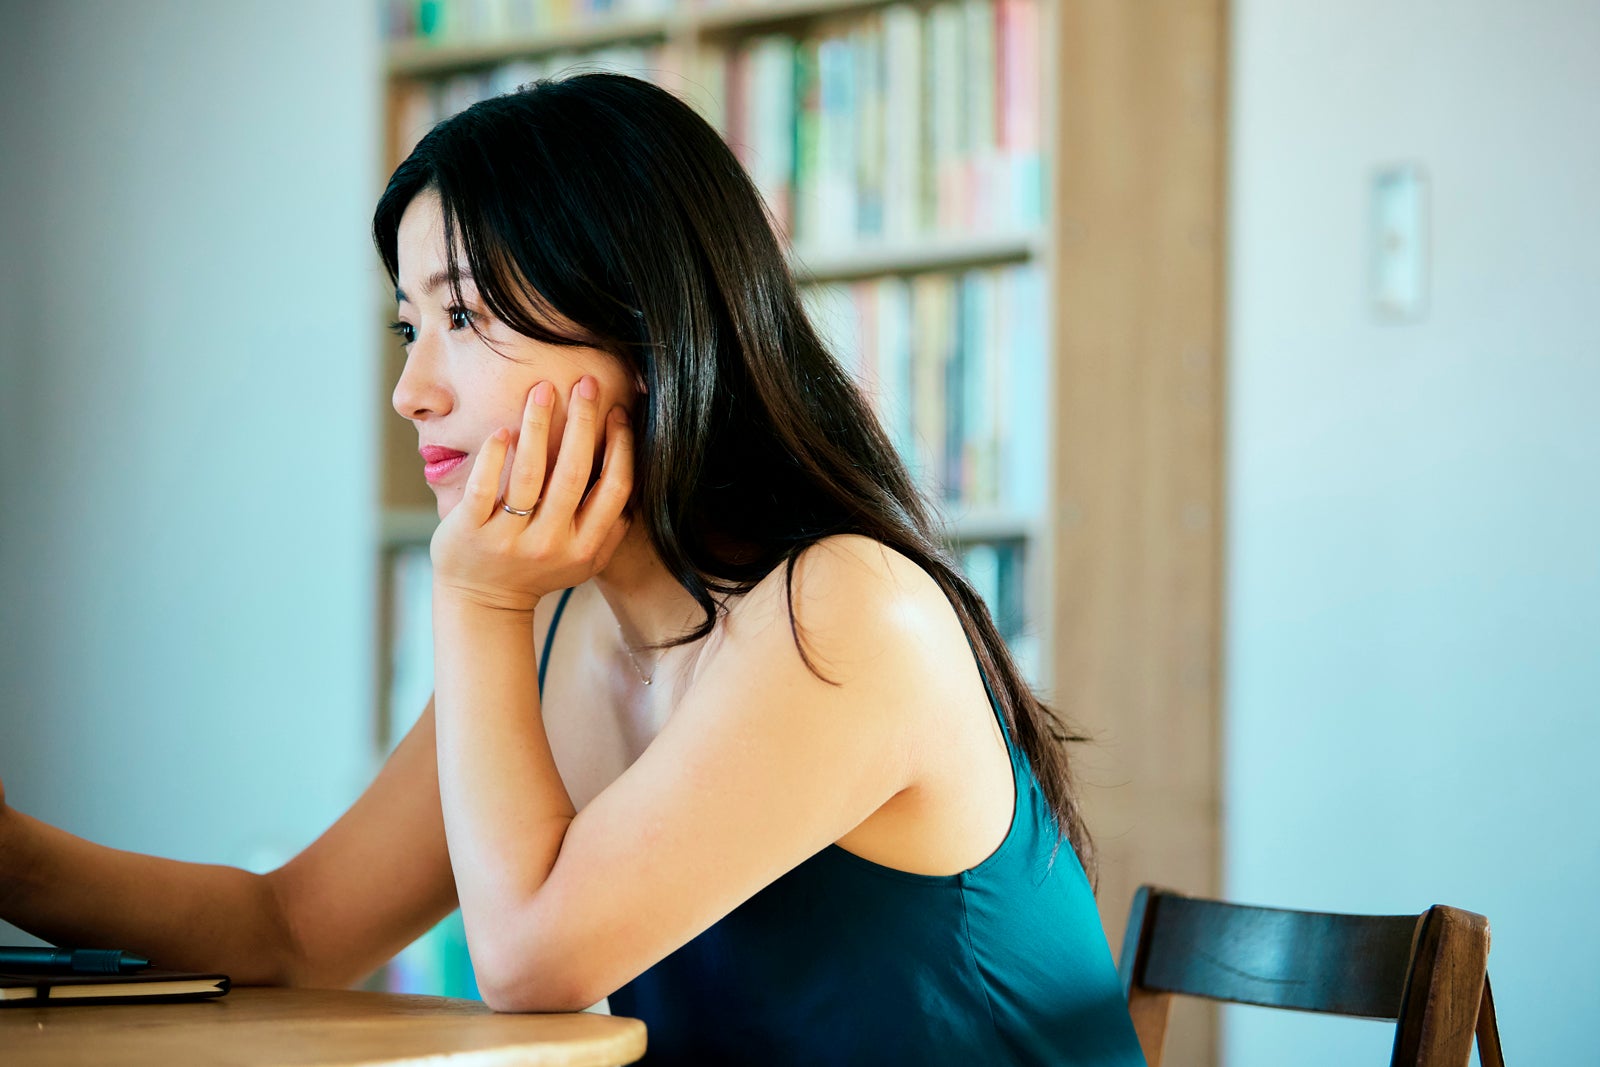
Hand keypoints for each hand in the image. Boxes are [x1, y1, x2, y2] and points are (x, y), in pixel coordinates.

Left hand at [430, 376, 634, 613]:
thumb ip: (611, 528)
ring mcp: (508, 538)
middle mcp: (550, 543)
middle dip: (582, 422)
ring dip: (538, 425)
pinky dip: (494, 456)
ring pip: (529, 473)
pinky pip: (483, 487)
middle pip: (573, 472)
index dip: (621, 447)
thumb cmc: (535, 572)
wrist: (479, 602)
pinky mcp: (470, 532)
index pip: (614, 488)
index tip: (618, 412)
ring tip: (543, 389)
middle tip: (586, 383)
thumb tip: (637, 476)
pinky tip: (503, 429)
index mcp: (585, 547)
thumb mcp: (583, 560)